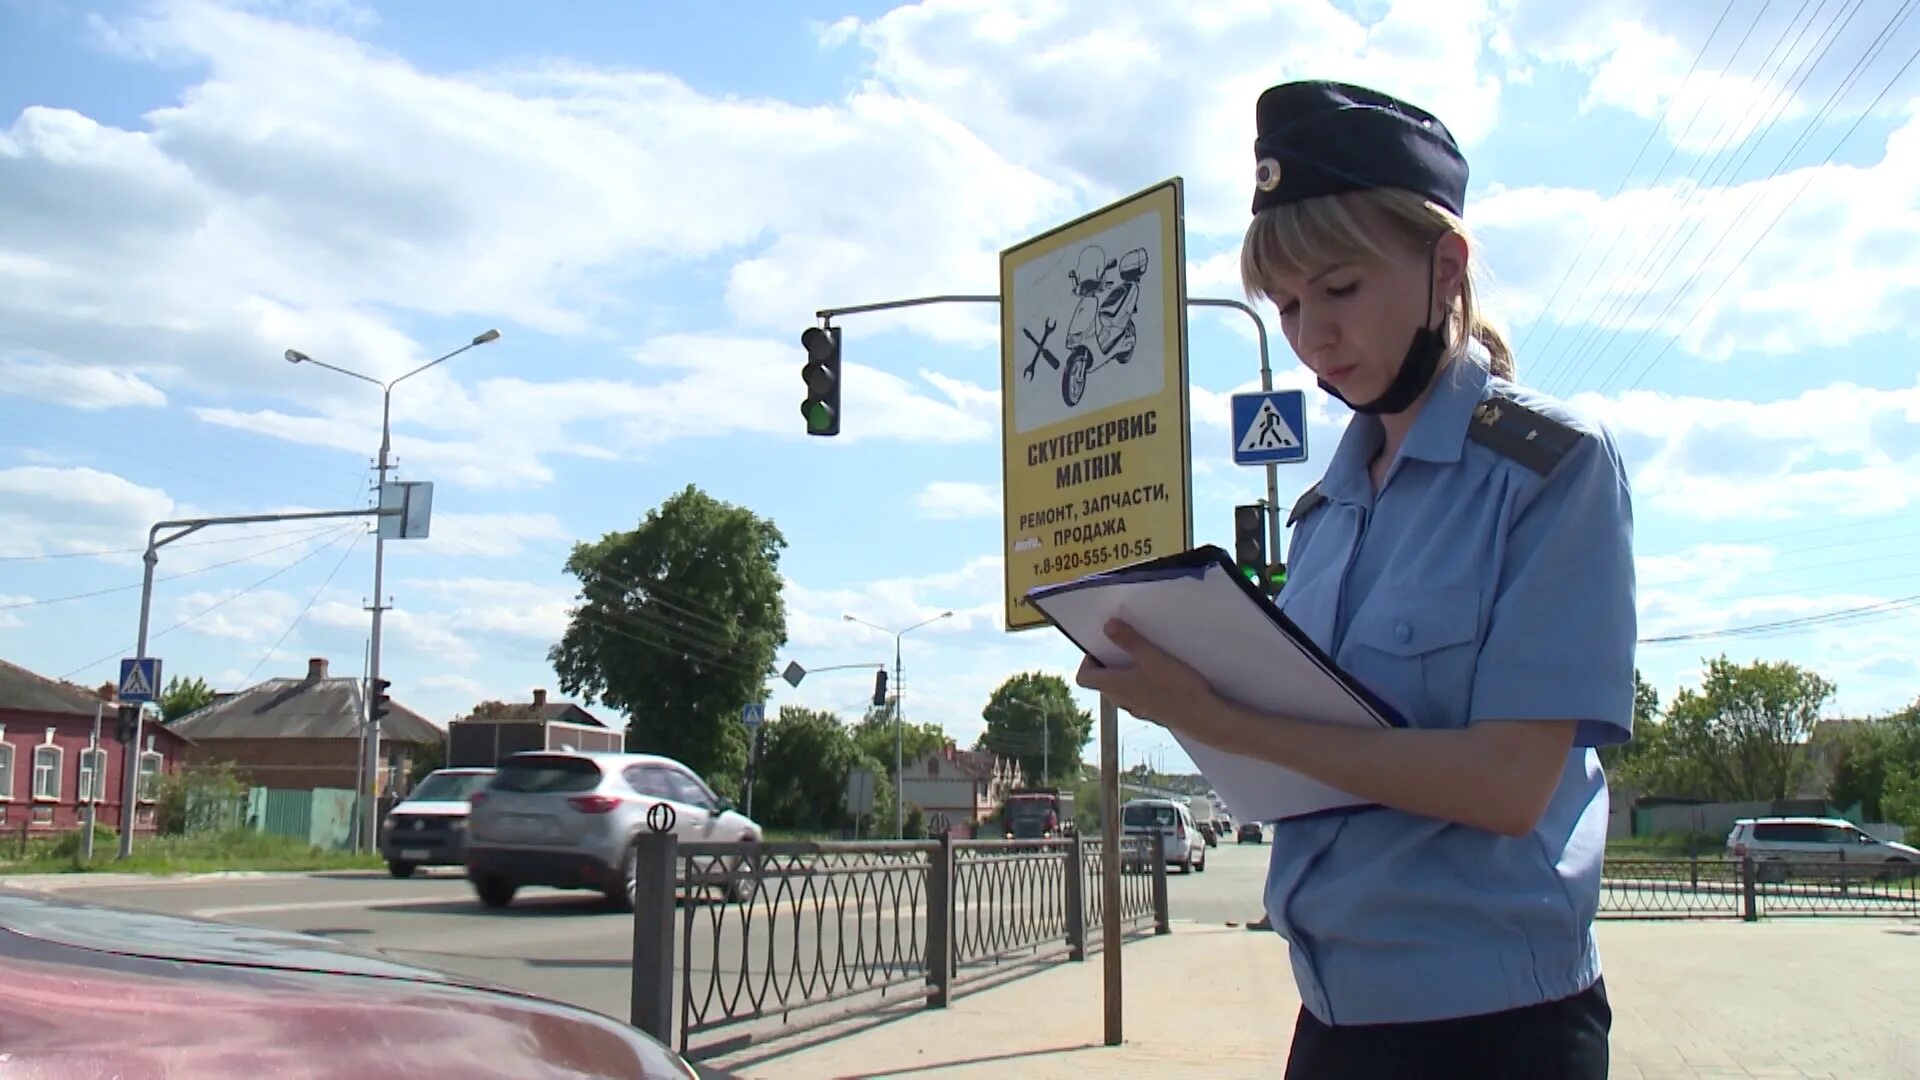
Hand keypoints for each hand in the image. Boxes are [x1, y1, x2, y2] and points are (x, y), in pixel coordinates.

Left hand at [1074, 619, 1220, 733]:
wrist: (1204, 719)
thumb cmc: (1176, 688)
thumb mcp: (1151, 657)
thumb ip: (1129, 640)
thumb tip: (1107, 626)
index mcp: (1114, 687)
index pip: (1083, 678)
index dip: (1087, 661)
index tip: (1103, 645)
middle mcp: (1121, 700)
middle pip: (1102, 681)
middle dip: (1109, 662)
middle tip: (1125, 644)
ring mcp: (1138, 708)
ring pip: (1122, 688)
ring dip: (1128, 672)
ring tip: (1145, 655)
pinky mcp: (1154, 712)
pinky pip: (1140, 694)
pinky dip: (1143, 682)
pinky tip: (1163, 673)